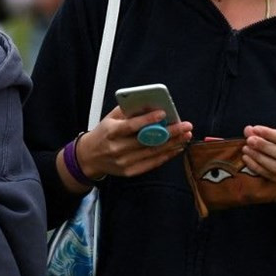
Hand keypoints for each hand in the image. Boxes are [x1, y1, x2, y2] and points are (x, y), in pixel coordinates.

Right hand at [69, 106, 192, 185]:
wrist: (89, 157)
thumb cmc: (103, 134)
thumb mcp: (110, 118)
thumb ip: (128, 110)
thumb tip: (150, 104)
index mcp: (111, 132)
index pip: (132, 126)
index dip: (148, 120)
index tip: (164, 113)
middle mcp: (117, 148)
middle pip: (147, 140)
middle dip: (170, 133)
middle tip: (185, 126)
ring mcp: (124, 162)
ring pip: (153, 152)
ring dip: (172, 144)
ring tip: (185, 136)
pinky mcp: (130, 171)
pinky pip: (152, 163)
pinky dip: (166, 155)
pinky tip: (176, 148)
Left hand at [241, 125, 275, 191]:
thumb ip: (265, 133)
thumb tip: (248, 130)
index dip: (270, 134)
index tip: (255, 129)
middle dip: (264, 147)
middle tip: (249, 141)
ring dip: (259, 158)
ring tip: (246, 150)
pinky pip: (273, 178)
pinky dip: (258, 168)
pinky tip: (248, 160)